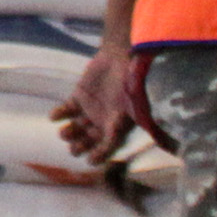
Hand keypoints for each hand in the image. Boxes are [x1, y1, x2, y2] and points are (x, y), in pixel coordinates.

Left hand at [53, 43, 133, 170]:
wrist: (121, 55)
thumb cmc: (132, 79)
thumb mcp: (137, 102)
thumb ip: (139, 120)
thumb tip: (161, 137)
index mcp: (119, 125)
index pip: (109, 145)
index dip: (101, 154)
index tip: (91, 161)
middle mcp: (103, 120)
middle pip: (89, 139)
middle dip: (81, 146)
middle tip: (73, 149)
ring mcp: (90, 109)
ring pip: (77, 127)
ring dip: (69, 132)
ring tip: (64, 133)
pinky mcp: (79, 97)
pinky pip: (67, 110)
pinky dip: (59, 114)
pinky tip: (54, 116)